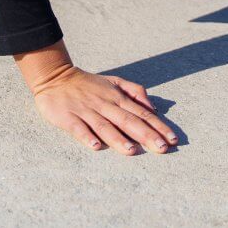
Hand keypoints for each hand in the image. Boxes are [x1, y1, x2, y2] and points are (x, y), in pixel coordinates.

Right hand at [28, 64, 177, 155]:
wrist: (55, 77)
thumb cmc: (88, 83)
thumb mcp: (114, 81)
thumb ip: (134, 91)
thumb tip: (152, 106)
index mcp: (117, 97)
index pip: (142, 113)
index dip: (158, 126)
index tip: (173, 139)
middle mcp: (104, 104)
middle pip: (128, 120)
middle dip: (146, 134)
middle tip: (162, 148)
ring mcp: (86, 111)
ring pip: (104, 125)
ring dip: (118, 138)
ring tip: (132, 150)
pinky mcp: (68, 117)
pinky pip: (79, 128)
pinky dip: (87, 137)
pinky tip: (95, 146)